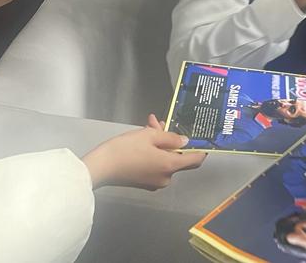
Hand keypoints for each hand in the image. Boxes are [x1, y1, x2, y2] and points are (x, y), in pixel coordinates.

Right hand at [81, 119, 205, 189]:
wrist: (101, 167)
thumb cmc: (126, 150)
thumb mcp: (149, 136)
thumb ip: (170, 137)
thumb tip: (185, 141)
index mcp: (170, 167)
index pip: (195, 160)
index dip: (201, 150)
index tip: (203, 140)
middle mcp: (165, 178)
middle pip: (176, 157)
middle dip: (171, 138)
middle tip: (161, 123)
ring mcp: (154, 181)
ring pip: (164, 158)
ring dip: (160, 142)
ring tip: (149, 125)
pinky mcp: (144, 181)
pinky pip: (155, 164)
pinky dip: (153, 151)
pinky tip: (144, 137)